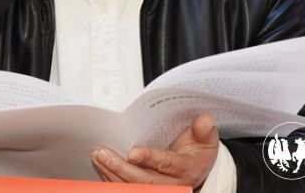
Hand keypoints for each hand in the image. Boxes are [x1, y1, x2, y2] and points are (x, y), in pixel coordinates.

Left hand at [91, 113, 219, 187]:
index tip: (132, 153)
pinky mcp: (147, 191)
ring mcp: (159, 190)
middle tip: (103, 154)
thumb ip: (204, 130)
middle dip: (121, 169)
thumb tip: (205, 119)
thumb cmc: (198, 152)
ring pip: (132, 188)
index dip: (149, 159)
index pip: (166, 165)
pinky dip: (112, 180)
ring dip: (112, 174)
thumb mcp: (206, 139)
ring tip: (98, 158)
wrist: (198, 171)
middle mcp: (172, 184)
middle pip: (144, 181)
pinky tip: (101, 167)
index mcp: (186, 169)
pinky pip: (126, 189)